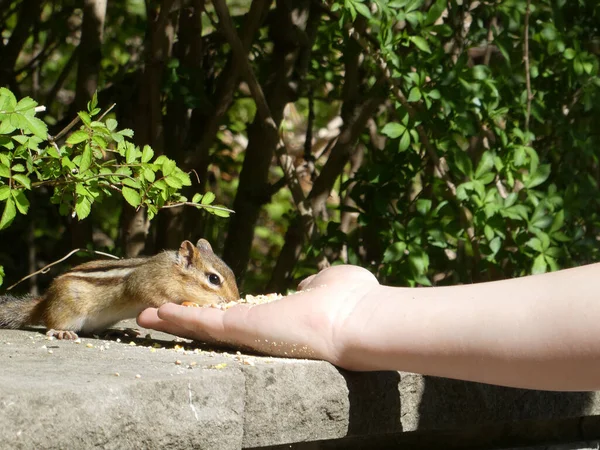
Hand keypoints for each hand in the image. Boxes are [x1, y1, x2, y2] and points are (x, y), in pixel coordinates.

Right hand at [137, 265, 379, 364]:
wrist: (359, 321)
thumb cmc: (354, 300)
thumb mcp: (332, 281)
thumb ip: (317, 282)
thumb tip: (307, 285)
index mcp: (282, 317)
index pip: (246, 316)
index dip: (223, 310)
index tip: (207, 305)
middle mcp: (262, 330)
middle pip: (217, 326)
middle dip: (188, 322)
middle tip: (161, 318)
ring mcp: (249, 332)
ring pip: (202, 328)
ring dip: (173, 321)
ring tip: (145, 316)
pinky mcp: (239, 329)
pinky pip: (201, 324)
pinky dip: (175, 319)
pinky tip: (151, 315)